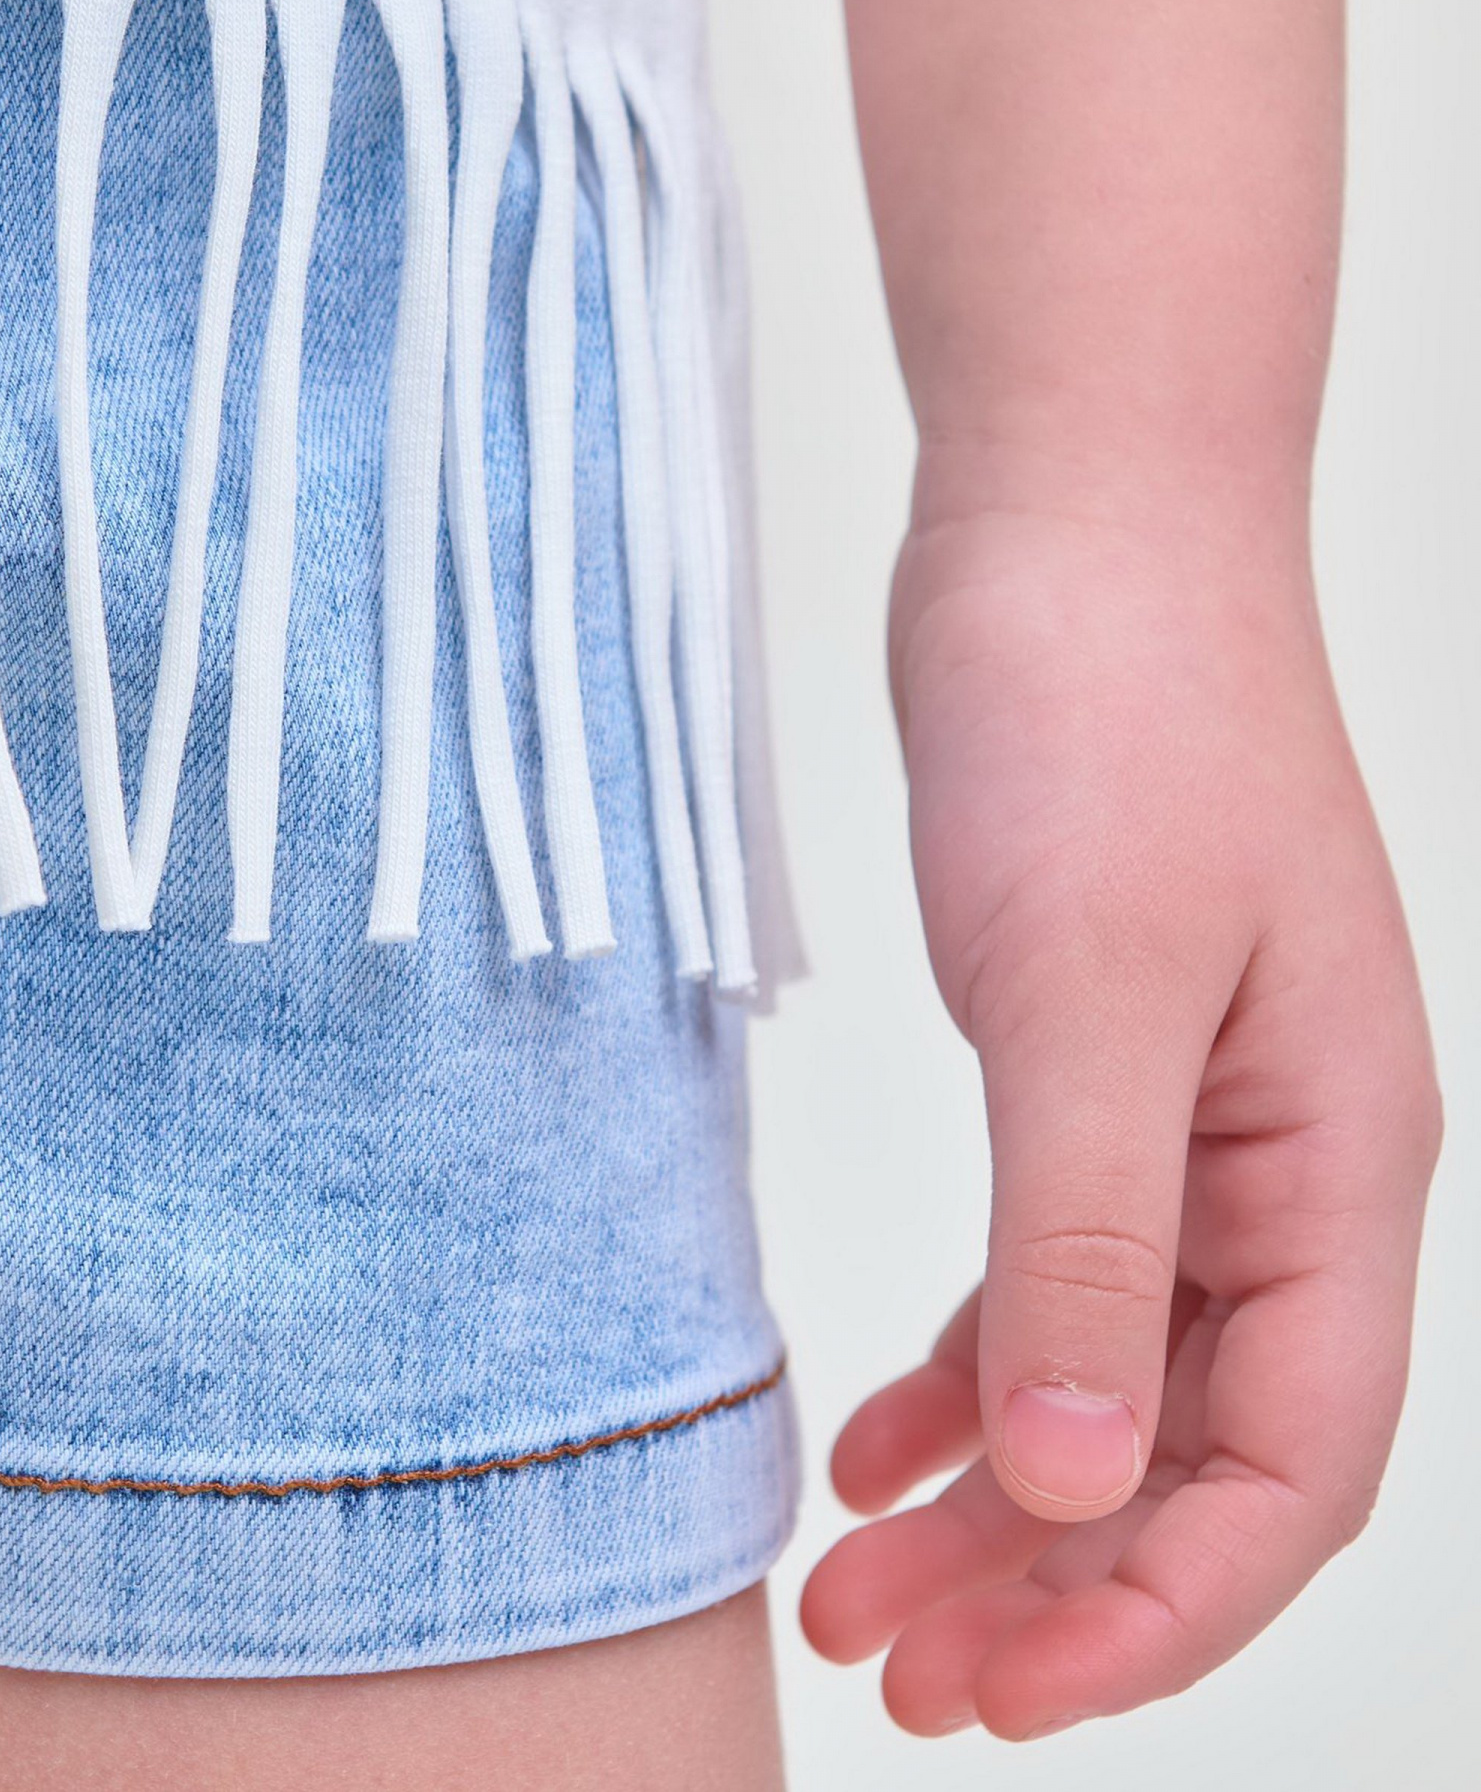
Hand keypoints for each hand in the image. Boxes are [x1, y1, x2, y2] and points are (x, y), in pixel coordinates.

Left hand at [800, 493, 1439, 1739]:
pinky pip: (1046, 1263)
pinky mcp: (1093, 1049)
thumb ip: (1085, 1239)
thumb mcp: (1088, 987)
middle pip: (1190, 1443)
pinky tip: (874, 1437)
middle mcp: (1282, 1162)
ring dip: (995, 1496)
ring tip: (853, 1595)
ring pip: (1106, 1367)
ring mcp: (1191, 1108)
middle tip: (897, 1677)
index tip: (1003, 1696)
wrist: (1074, 512)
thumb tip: (1075, 1491)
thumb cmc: (1110, 709)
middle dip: (1055, 1582)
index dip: (1158, 1605)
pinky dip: (967, 1365)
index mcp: (1332, 1161)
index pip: (1288, 1461)